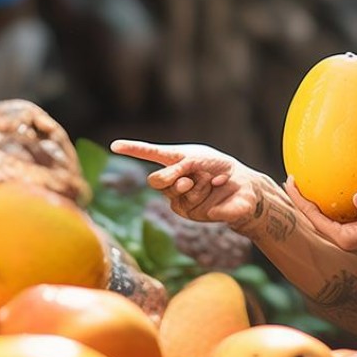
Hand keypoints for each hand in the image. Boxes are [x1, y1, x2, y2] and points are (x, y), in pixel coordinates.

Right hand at [110, 140, 263, 229]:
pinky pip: (183, 202)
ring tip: (208, 181)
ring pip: (170, 191)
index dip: (132, 149)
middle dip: (170, 176)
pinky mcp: (187, 211)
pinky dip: (197, 193)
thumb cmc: (220, 167)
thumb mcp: (197, 159)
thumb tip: (158, 183)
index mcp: (173, 159)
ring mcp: (177, 196)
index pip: (149, 153)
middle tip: (189, 175)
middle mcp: (172, 178)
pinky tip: (210, 191)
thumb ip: (176, 167)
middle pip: (155, 180)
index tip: (114, 145)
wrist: (242, 186)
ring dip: (191, 184)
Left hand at [284, 179, 356, 264]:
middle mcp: (341, 237)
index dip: (300, 200)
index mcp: (344, 238)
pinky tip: (331, 190)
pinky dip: (328, 202)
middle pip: (313, 217)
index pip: (314, 217)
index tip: (290, 183)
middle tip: (291, 180)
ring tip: (304, 184)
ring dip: (312, 201)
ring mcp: (346, 234)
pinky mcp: (353, 229)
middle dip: (300, 200)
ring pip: (322, 216)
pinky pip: (335, 214)